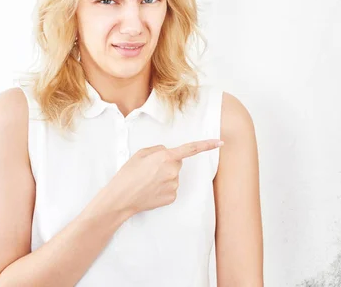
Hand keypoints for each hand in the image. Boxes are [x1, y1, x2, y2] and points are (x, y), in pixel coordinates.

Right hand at [108, 139, 223, 215]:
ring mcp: (174, 185)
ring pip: (174, 176)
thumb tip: (167, 153)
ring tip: (147, 181)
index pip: (191, 149)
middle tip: (149, 170)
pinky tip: (151, 190)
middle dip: (167, 163)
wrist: (121, 198)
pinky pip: (171, 188)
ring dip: (164, 176)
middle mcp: (173, 171)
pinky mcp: (172, 197)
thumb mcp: (140, 154)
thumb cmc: (128, 175)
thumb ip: (158, 150)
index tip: (219, 142)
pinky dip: (163, 188)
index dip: (207, 145)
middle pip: (177, 163)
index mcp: (166, 157)